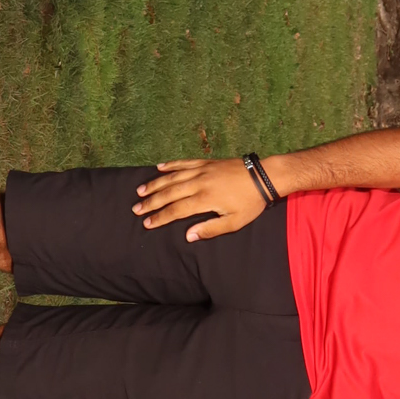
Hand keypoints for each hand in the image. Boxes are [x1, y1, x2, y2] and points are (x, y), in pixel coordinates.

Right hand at [133, 156, 264, 242]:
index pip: (176, 210)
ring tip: (140, 191)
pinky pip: (184, 163)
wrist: (263, 176)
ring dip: (155, 184)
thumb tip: (188, 236)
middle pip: (169, 193)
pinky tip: (159, 168)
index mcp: (205, 199)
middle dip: (151, 202)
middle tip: (135, 208)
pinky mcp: (206, 162)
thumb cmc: (250, 203)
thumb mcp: (234, 222)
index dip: (160, 217)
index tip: (146, 223)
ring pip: (173, 177)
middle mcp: (199, 182)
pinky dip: (171, 165)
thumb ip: (210, 229)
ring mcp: (202, 170)